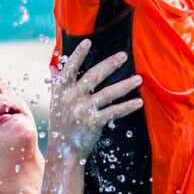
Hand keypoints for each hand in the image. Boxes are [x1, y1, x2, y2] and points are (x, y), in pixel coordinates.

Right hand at [47, 39, 141, 159]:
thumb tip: (54, 67)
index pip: (69, 68)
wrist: (63, 152)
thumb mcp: (56, 103)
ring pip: (108, 93)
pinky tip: (138, 101)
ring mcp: (82, 110)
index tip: (87, 42)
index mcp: (61, 91)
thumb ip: (57, 85)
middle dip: (110, 64)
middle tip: (123, 55)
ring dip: (125, 85)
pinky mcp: (93, 122)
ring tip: (138, 79)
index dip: (78, 55)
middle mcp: (71, 98)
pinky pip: (114, 111)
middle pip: (93, 76)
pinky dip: (127, 106)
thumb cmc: (61, 125)